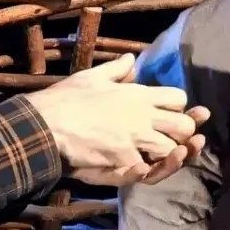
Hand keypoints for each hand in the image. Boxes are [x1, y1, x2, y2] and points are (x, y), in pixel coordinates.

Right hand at [22, 54, 200, 176]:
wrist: (45, 125)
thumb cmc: (67, 98)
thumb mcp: (92, 76)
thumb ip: (116, 69)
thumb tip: (131, 59)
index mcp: (138, 94)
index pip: (177, 98)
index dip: (178, 107)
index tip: (168, 113)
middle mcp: (142, 117)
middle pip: (184, 127)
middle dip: (183, 133)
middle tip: (172, 137)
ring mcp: (135, 140)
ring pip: (171, 151)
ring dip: (168, 155)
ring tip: (159, 154)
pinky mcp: (123, 160)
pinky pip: (147, 169)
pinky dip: (148, 169)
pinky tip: (142, 165)